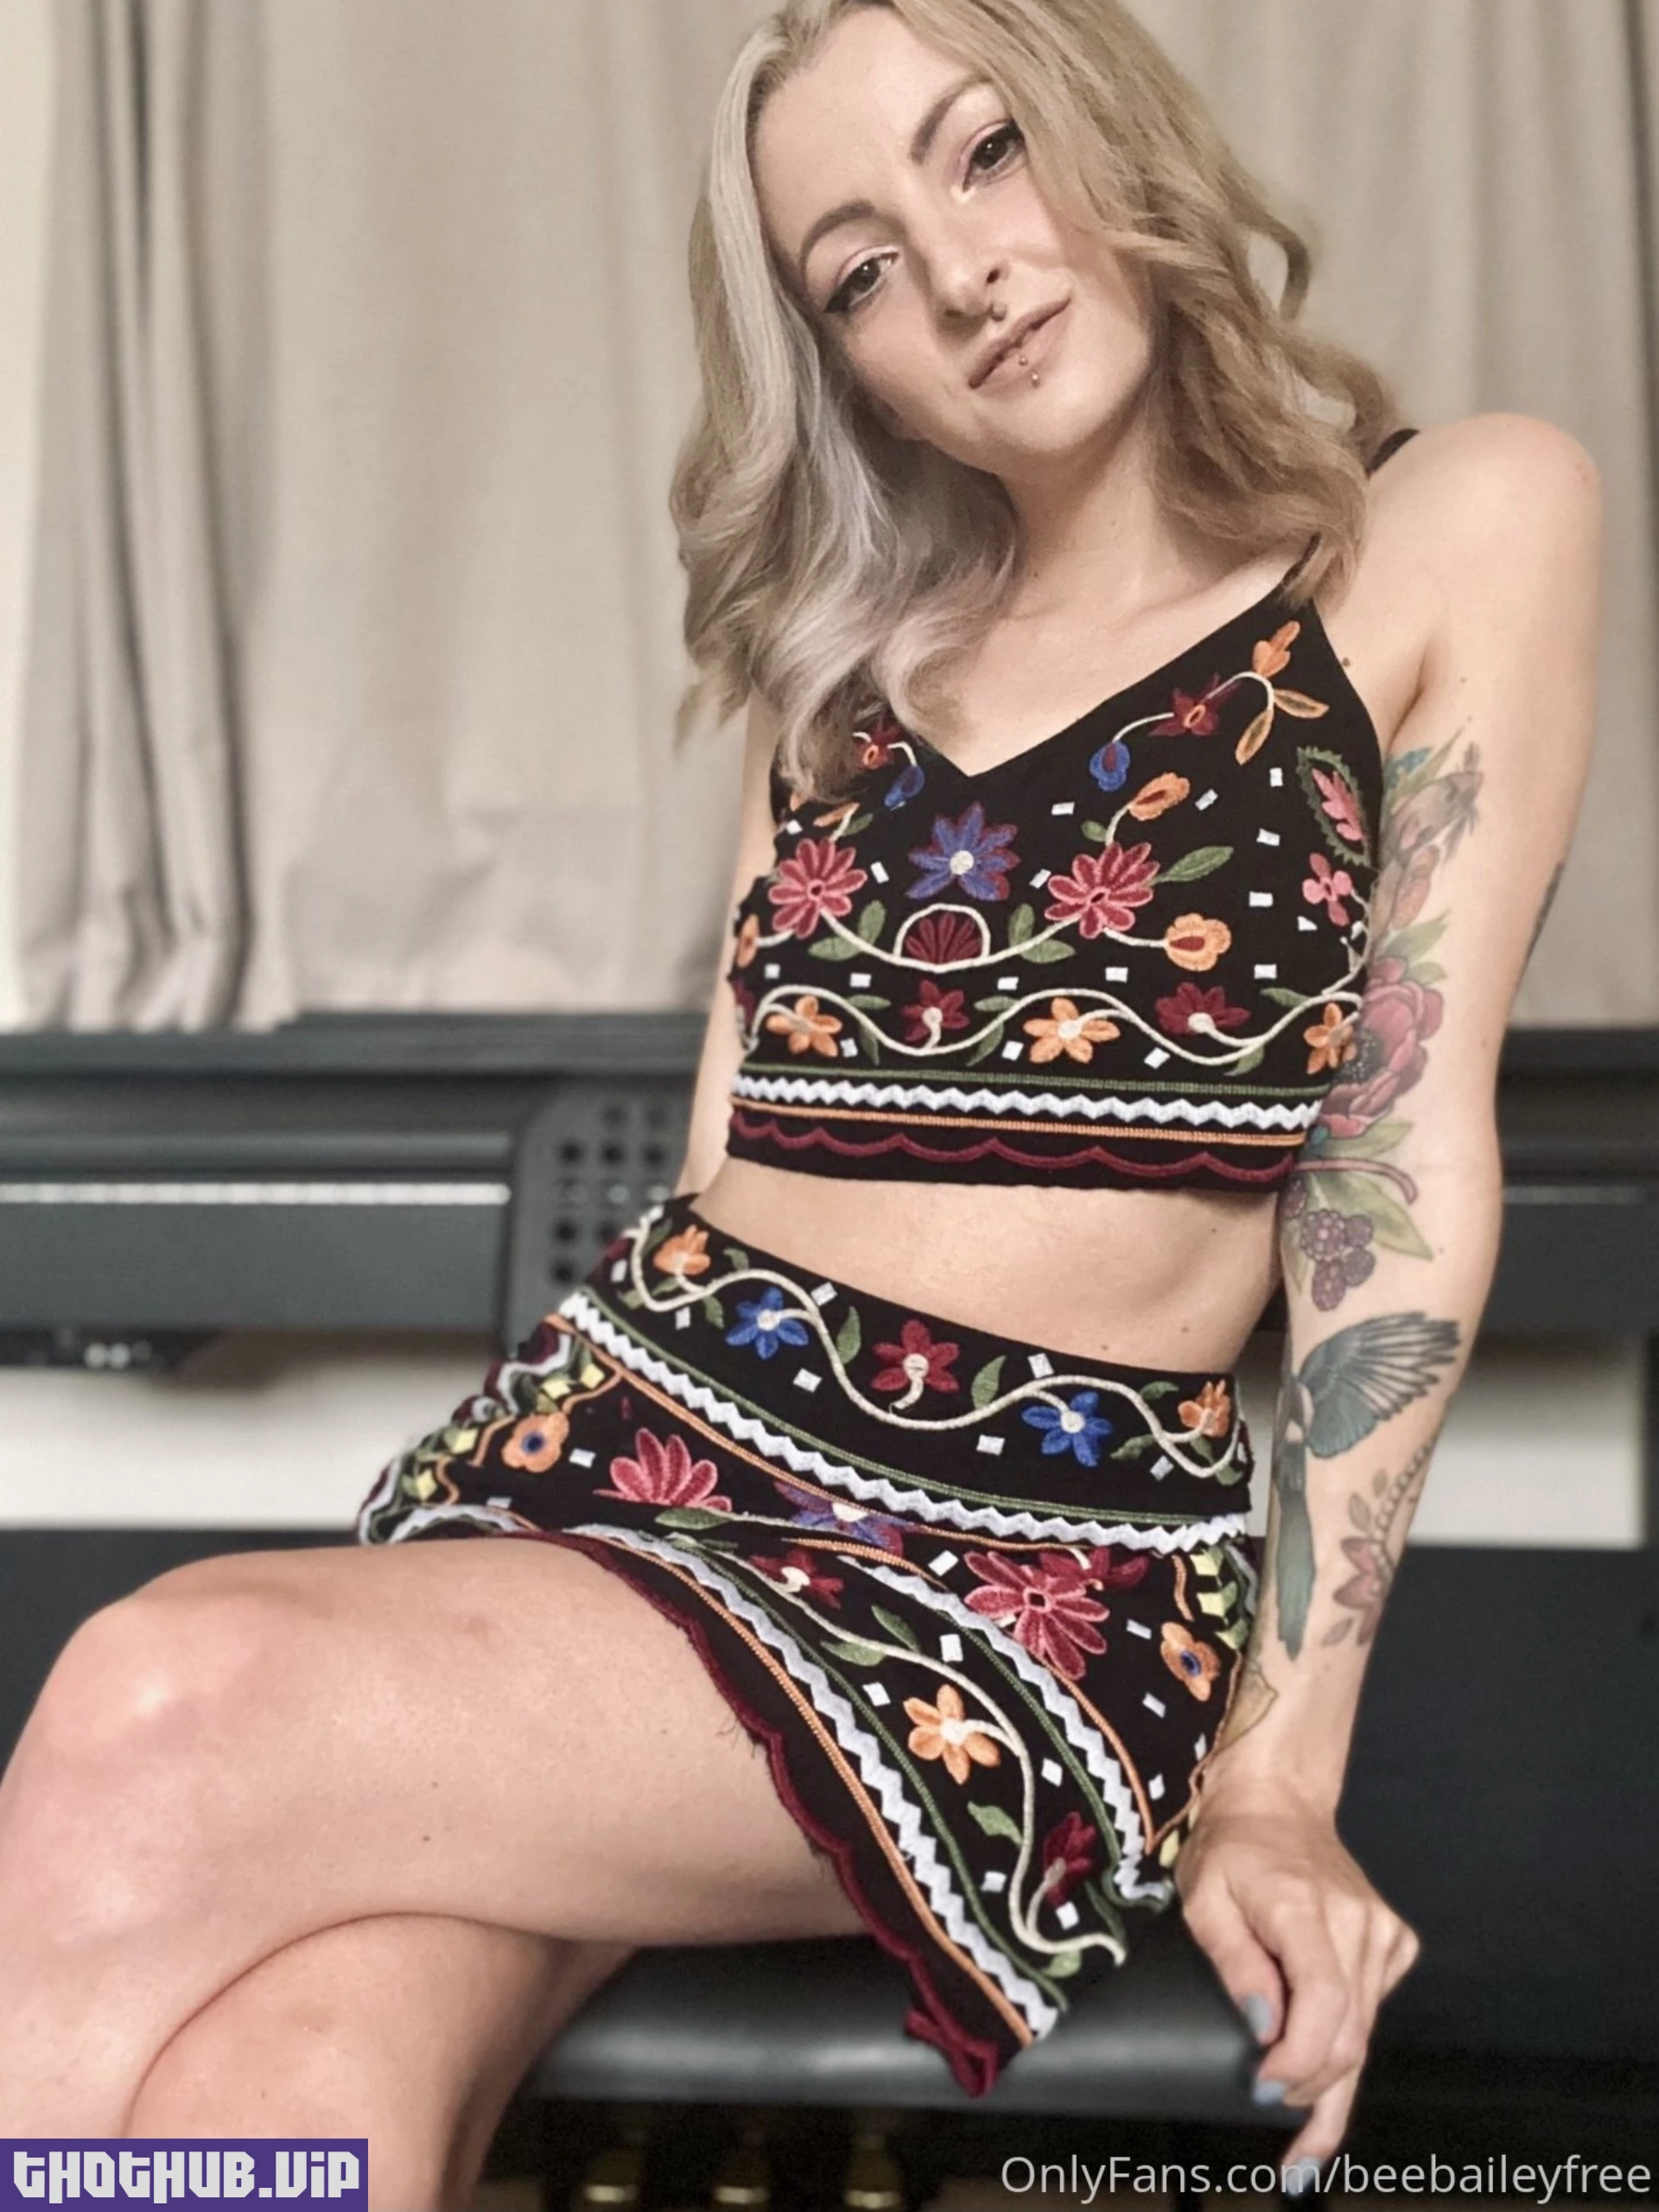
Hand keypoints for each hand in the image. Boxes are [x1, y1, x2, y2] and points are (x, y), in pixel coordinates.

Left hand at [1174, 1773, 1420, 2169]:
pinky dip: (1349, 2044)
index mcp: (1303, 1905)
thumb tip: (1265, 2027)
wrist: (1277, 1802)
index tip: (1263, 2088)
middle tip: (1275, 2124)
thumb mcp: (1203, 1897)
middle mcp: (1357, 1921)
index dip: (1300, 2059)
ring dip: (1334, 2084)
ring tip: (1303, 2136)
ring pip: (1366, 2031)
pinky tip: (1325, 2064)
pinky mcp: (1395, 1940)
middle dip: (1311, 2088)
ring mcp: (1382, 1930)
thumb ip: (1234, 1961)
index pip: (1323, 2001)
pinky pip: (1375, 2009)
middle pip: (1349, 2031)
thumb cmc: (1229, 1849)